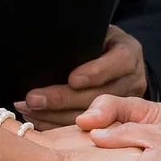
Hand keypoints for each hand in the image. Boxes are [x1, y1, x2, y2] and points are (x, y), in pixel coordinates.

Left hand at [17, 25, 146, 128]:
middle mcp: (133, 80)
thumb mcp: (95, 33)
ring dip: (55, 115)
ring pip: (91, 116)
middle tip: (33, 99)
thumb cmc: (98, 42)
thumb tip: (46, 47)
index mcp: (129, 53)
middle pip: (100, 94)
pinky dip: (57, 124)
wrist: (116, 59)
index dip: (95, 73)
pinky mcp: (115, 120)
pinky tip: (37, 119)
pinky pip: (85, 127)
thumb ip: (80, 41)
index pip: (119, 62)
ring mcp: (126, 103)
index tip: (72, 79)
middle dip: (63, 99)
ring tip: (28, 109)